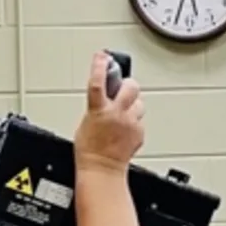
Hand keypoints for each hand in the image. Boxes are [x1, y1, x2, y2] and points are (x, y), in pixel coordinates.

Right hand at [74, 51, 145, 172]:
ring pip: (139, 103)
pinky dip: (134, 122)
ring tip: (124, 114)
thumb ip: (97, 107)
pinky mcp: (139, 133)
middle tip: (122, 89)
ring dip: (133, 105)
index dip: (100, 66)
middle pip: (130, 86)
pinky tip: (126, 130)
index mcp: (98, 110)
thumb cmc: (89, 151)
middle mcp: (116, 114)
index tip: (102, 56)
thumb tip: (103, 100)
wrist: (102, 170)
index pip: (98, 82)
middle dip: (127, 84)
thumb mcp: (86, 122)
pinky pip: (140, 121)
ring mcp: (130, 123)